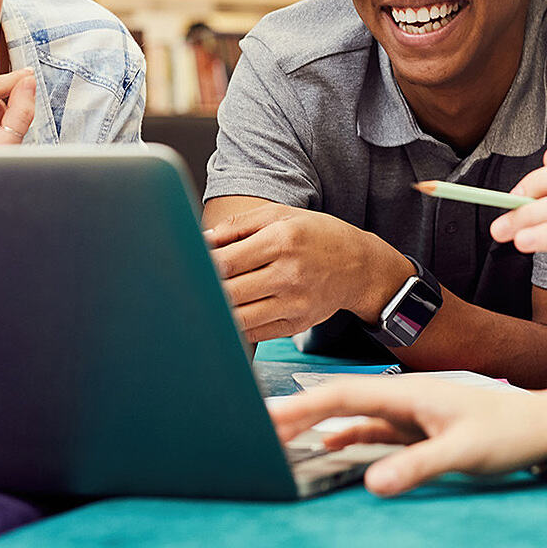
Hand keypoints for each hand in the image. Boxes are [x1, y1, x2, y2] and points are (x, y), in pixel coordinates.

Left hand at [203, 205, 412, 342]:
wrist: (359, 266)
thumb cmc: (317, 235)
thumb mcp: (283, 215)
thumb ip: (240, 225)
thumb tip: (203, 239)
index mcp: (283, 240)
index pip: (228, 261)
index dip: (202, 266)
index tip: (188, 265)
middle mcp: (289, 274)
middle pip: (229, 292)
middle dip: (205, 291)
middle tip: (187, 287)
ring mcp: (294, 303)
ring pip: (239, 317)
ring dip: (216, 312)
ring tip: (203, 303)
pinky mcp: (296, 324)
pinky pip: (254, 332)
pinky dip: (235, 326)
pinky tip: (226, 316)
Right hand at [270, 376, 546, 495]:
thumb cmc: (512, 432)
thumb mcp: (464, 452)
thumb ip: (418, 466)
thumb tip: (373, 483)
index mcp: (408, 392)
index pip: (344, 395)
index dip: (303, 406)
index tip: (266, 415)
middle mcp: (404, 396)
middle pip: (340, 401)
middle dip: (299, 412)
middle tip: (256, 424)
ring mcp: (411, 412)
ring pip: (353, 416)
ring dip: (319, 425)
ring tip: (281, 434)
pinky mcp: (421, 428)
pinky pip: (374, 431)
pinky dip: (348, 437)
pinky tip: (331, 446)